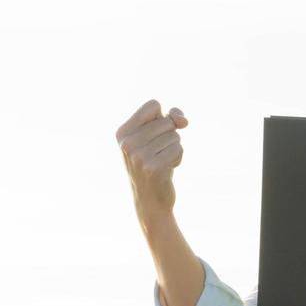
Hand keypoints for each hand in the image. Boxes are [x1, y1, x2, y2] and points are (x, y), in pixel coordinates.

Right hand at [115, 99, 189, 217]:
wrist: (151, 200)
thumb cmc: (155, 163)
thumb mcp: (158, 136)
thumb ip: (171, 117)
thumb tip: (183, 120)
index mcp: (122, 132)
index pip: (153, 104)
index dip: (164, 116)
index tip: (159, 133)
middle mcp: (126, 143)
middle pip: (166, 121)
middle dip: (170, 137)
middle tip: (158, 153)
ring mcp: (138, 156)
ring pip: (174, 136)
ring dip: (174, 149)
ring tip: (161, 162)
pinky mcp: (152, 167)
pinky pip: (178, 149)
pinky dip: (178, 158)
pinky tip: (166, 170)